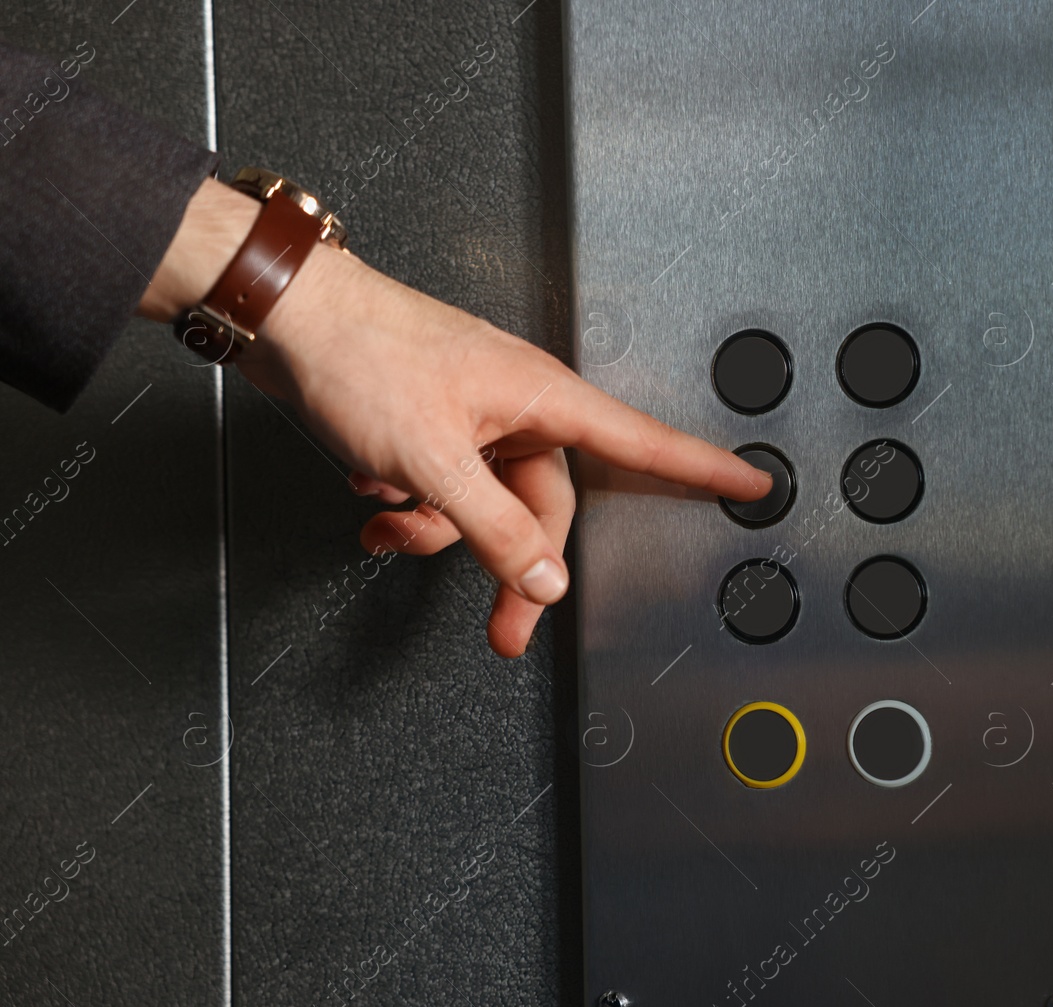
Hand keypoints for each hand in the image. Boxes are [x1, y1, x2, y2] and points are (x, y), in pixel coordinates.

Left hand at [141, 178, 771, 656]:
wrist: (286, 315)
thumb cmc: (362, 352)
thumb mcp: (433, 457)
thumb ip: (494, 528)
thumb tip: (545, 580)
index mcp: (543, 397)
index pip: (644, 442)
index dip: (703, 467)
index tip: (751, 481)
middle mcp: (518, 409)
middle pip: (548, 509)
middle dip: (516, 568)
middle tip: (504, 629)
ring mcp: (475, 419)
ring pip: (489, 507)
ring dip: (442, 534)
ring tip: (393, 527)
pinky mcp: (434, 427)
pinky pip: (449, 492)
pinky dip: (414, 507)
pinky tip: (376, 494)